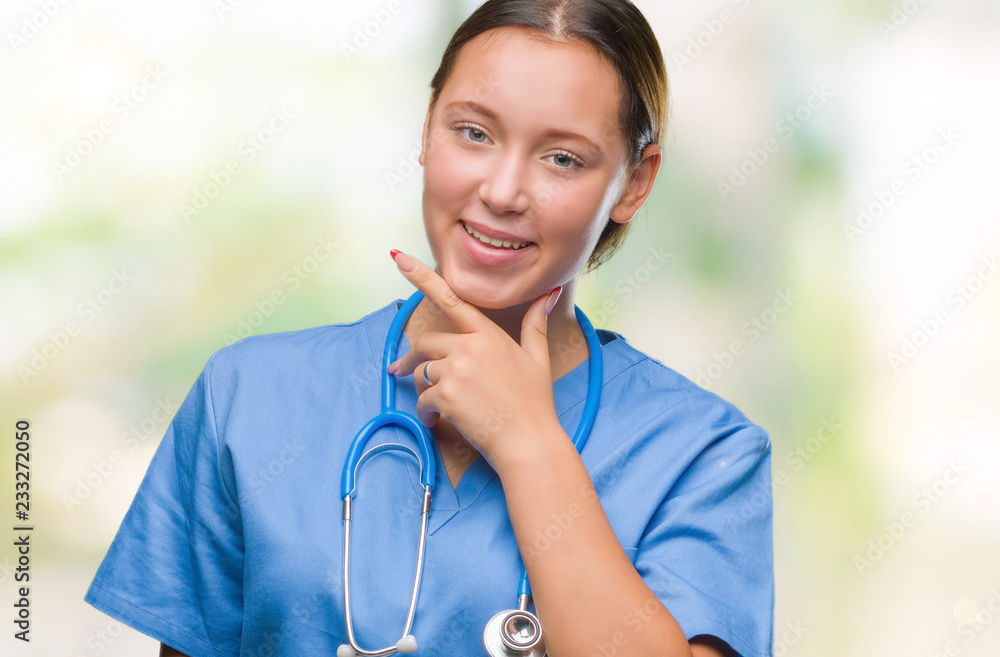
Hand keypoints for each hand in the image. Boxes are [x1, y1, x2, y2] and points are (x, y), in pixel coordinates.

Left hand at [387, 250, 562, 468]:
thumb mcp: (537, 358)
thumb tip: (548, 294)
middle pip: (426, 342)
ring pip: (421, 371)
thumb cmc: (535, 403)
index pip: (451, 299)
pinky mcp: (446, 395)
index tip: (400, 259)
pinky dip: (425, 412)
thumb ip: (535, 324)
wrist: (529, 442)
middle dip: (413, 358)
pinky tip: (437, 422)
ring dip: (423, 389)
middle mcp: (470, 347)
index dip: (423, 278)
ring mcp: (457, 370)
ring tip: (436, 407)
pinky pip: (422, 399)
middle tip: (404, 371)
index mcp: (489, 335)